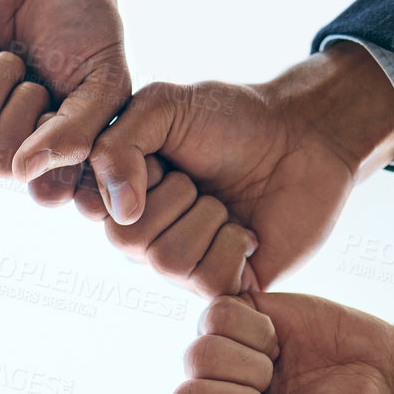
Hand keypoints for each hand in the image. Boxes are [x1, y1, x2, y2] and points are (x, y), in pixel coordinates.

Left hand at [0, 0, 129, 210]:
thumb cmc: (84, 22)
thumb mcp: (105, 81)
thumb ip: (79, 134)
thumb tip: (25, 175)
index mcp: (50, 148)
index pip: (45, 191)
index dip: (55, 155)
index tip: (67, 111)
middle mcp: (7, 137)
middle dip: (25, 110)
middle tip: (36, 78)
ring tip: (11, 54)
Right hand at [87, 43, 393, 285]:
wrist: (303, 136)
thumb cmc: (232, 119)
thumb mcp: (162, 107)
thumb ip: (118, 145)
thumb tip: (119, 210)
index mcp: (120, 194)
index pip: (91, 206)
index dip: (128, 178)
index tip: (161, 158)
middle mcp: (144, 236)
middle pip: (126, 239)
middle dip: (174, 195)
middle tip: (199, 179)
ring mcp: (182, 266)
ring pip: (167, 262)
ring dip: (206, 217)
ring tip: (224, 203)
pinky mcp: (223, 285)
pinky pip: (207, 282)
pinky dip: (234, 244)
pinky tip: (246, 230)